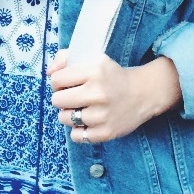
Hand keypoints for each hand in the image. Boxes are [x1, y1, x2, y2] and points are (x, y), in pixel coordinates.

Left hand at [48, 51, 181, 144]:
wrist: (144, 93)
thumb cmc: (113, 76)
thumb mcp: (94, 59)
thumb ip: (66, 58)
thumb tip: (48, 72)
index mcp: (94, 71)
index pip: (56, 80)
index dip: (59, 82)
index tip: (67, 84)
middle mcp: (98, 93)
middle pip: (57, 100)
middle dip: (62, 98)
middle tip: (73, 97)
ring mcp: (102, 115)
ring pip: (64, 119)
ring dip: (69, 114)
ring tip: (81, 109)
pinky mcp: (106, 132)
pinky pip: (76, 136)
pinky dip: (79, 130)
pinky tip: (87, 122)